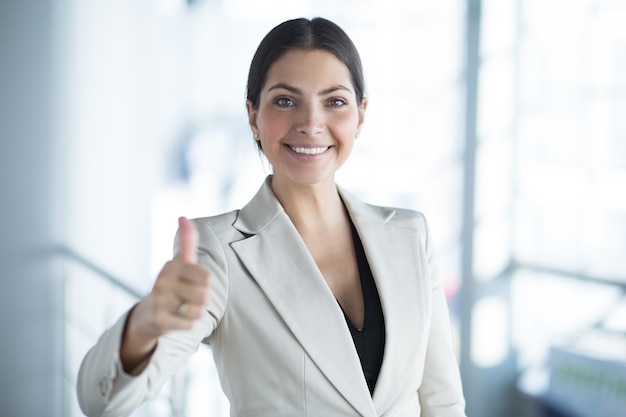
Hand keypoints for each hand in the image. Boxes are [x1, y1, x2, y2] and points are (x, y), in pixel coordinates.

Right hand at [120, 217, 210, 372]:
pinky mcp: (159, 319)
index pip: (208, 277)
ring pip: (198, 311)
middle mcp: (162, 281)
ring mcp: (159, 301)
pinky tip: (176, 319)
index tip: (192, 283)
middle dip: (200, 299)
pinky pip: (190, 324)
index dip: (205, 284)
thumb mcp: (181, 263)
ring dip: (195, 312)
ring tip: (182, 308)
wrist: (148, 314)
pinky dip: (187, 323)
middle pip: (205, 295)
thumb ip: (187, 242)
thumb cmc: (172, 285)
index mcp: (171, 265)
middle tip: (186, 298)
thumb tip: (183, 217)